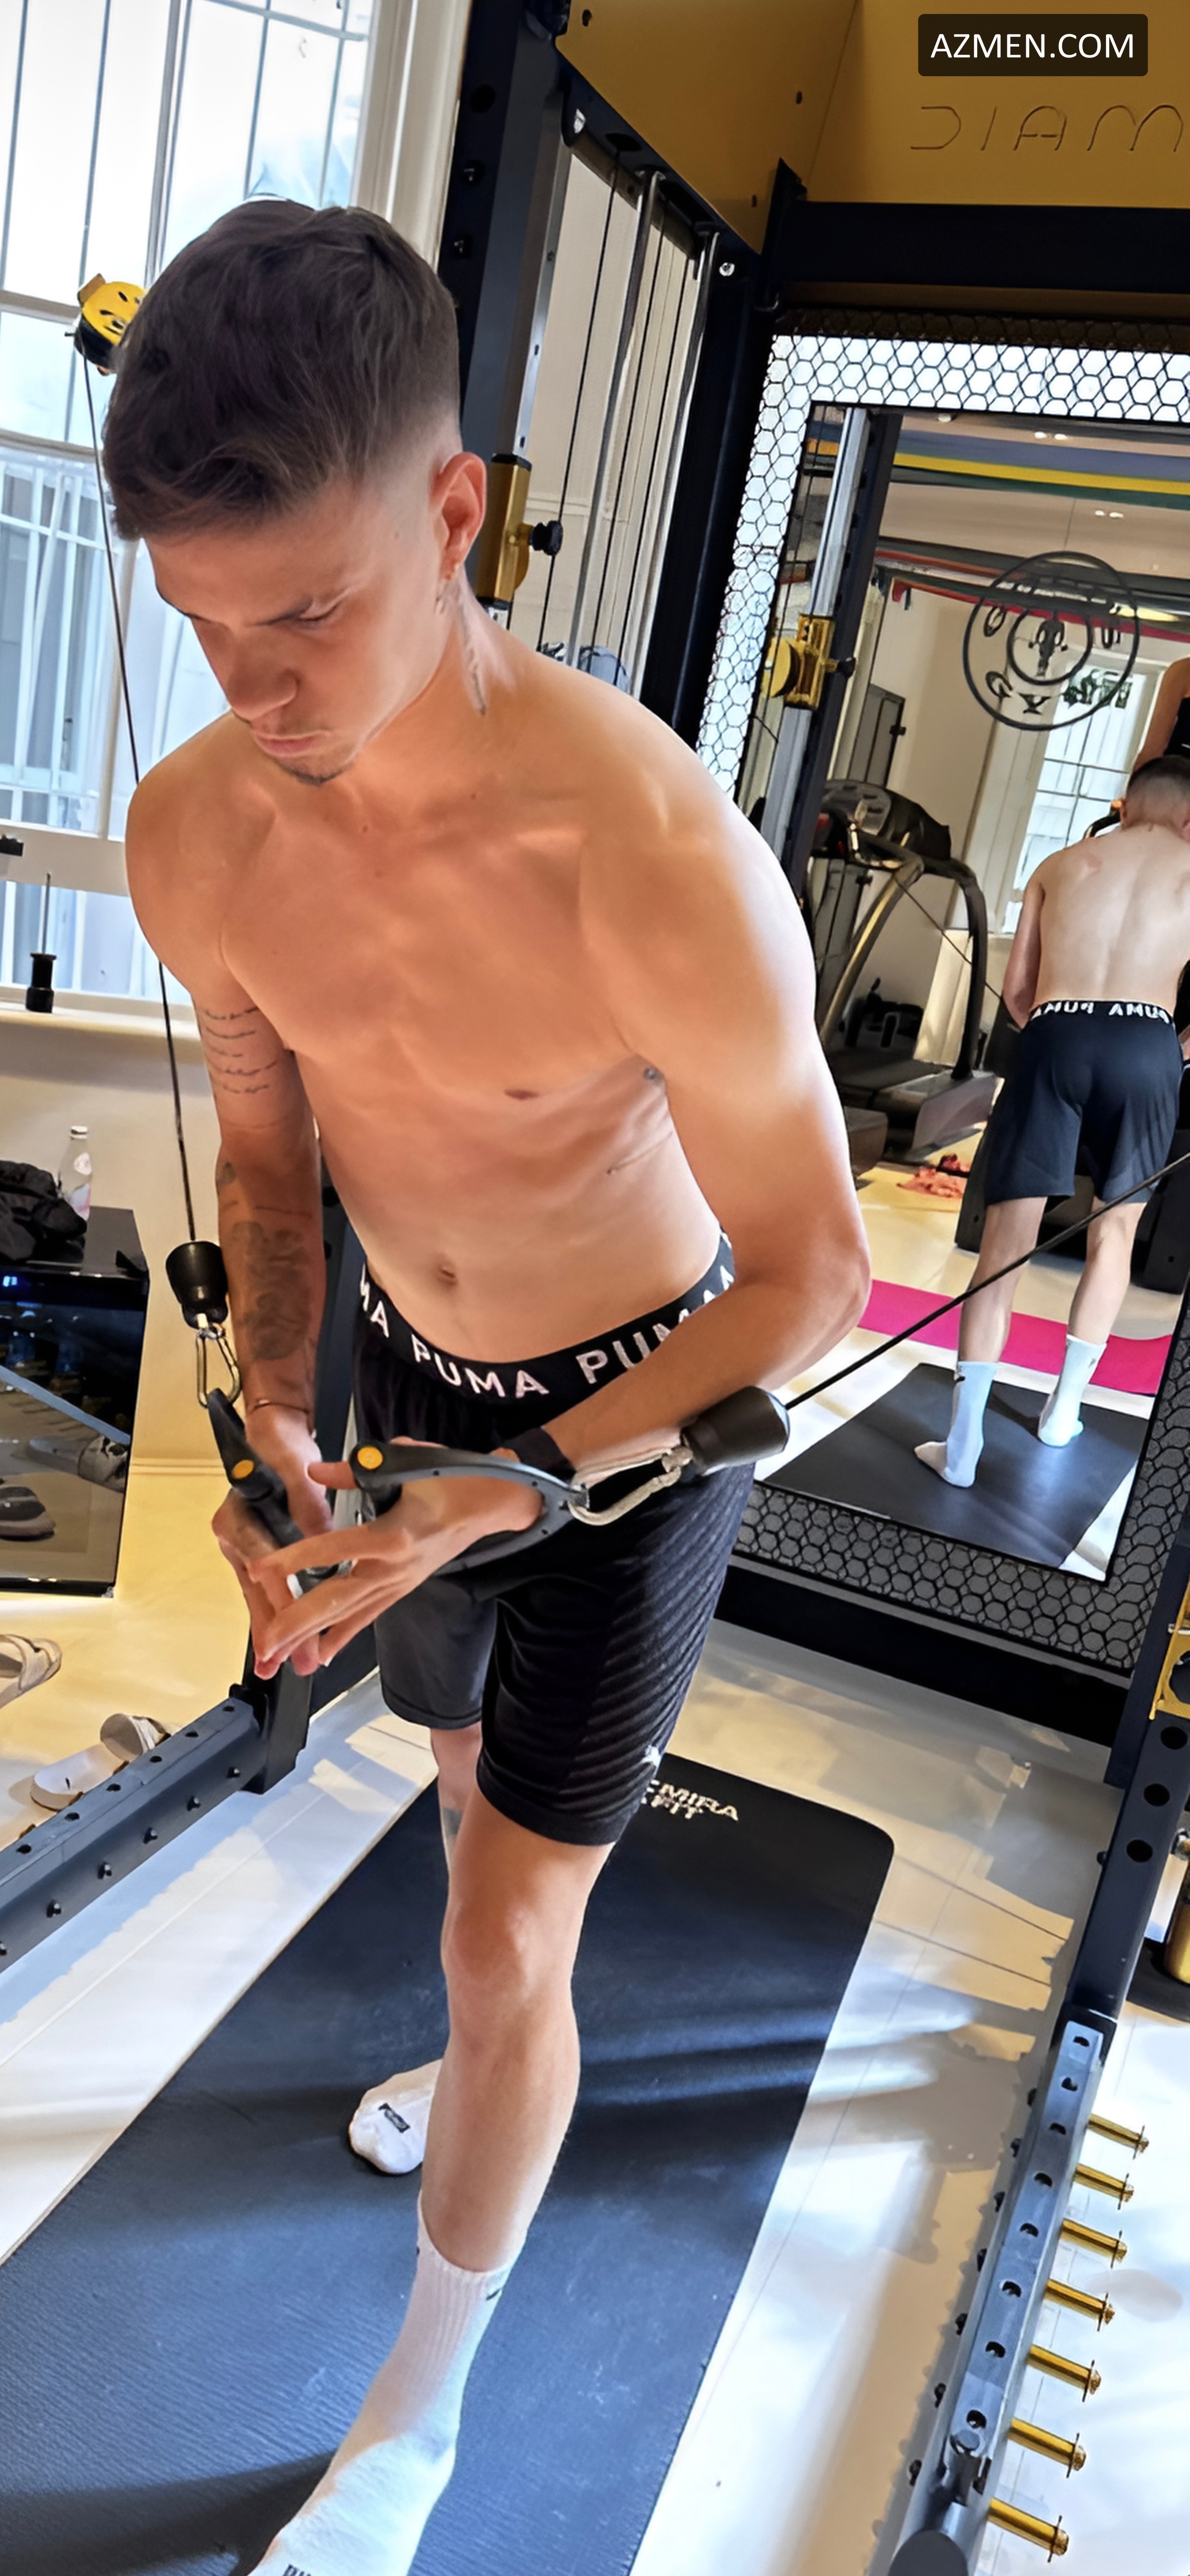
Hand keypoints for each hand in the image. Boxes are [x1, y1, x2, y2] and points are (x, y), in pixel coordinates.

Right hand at [212, 1406, 330, 1679]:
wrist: (275, 1438)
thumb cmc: (282, 1449)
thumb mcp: (299, 1473)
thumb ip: (307, 1507)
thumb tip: (319, 1539)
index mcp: (237, 1520)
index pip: (262, 1567)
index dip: (280, 1597)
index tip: (293, 1623)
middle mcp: (236, 1539)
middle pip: (255, 1591)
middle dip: (272, 1629)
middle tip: (280, 1662)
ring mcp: (246, 1549)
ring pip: (259, 1596)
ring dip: (274, 1629)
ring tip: (283, 1663)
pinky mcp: (262, 1554)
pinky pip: (267, 1590)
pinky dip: (278, 1614)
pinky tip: (287, 1641)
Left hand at [243, 1447, 540, 1678]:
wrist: (494, 1501)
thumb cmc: (453, 1477)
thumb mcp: (407, 1461)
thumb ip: (355, 1472)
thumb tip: (313, 1471)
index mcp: (392, 1535)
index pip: (332, 1550)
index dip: (292, 1560)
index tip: (259, 1570)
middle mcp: (394, 1567)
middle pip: (336, 1600)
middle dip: (297, 1624)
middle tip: (264, 1644)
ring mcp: (400, 1582)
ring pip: (348, 1614)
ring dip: (312, 1636)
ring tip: (279, 1655)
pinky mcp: (404, 1587)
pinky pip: (368, 1615)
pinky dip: (343, 1634)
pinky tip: (321, 1653)